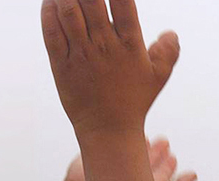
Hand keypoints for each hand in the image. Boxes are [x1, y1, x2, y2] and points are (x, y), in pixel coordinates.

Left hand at [40, 0, 179, 135]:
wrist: (108, 130)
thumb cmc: (134, 101)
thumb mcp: (158, 75)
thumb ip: (167, 51)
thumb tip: (170, 33)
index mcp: (130, 43)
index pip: (122, 1)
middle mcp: (104, 45)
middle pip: (91, 1)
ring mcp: (81, 55)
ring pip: (69, 13)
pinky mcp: (62, 66)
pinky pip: (52, 34)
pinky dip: (49, 13)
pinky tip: (49, 0)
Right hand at [52, 137, 197, 180]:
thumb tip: (193, 176)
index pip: (161, 174)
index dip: (168, 165)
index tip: (173, 157)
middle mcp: (131, 179)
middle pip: (147, 163)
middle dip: (157, 153)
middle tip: (164, 142)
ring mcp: (113, 168)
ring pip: (130, 154)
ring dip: (140, 145)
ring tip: (148, 138)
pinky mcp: (96, 159)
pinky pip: (110, 146)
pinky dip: (118, 141)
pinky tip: (123, 137)